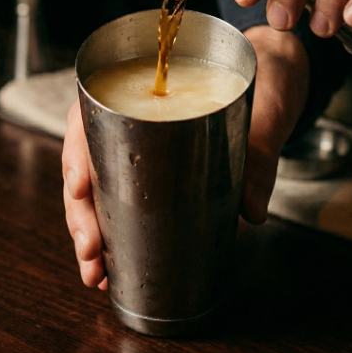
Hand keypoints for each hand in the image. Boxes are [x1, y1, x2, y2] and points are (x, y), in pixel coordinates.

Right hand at [61, 25, 308, 286]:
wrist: (275, 80)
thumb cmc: (260, 79)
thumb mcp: (265, 108)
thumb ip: (260, 153)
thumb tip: (251, 210)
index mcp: (136, 90)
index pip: (86, 119)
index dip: (76, 157)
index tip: (81, 189)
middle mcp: (126, 120)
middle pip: (85, 167)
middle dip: (81, 214)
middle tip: (91, 249)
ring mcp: (136, 151)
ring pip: (95, 193)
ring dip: (90, 235)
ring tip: (96, 273)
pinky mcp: (152, 177)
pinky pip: (119, 205)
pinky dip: (111, 239)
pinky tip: (109, 270)